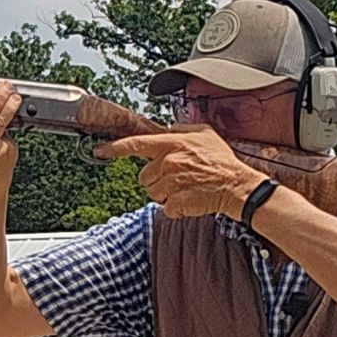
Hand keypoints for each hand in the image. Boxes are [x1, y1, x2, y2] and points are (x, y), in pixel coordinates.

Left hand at [95, 124, 267, 218]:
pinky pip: (166, 208)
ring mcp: (171, 184)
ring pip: (153, 193)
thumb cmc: (222, 160)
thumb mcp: (204, 133)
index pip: (136, 144)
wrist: (237, 186)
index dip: (115, 148)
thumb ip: (182, 128)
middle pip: (144, 176)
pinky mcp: (176, 203)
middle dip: (157, 179)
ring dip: (165, 193)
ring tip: (186, 187)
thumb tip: (168, 129)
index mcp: (172, 143)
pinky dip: (175, 207)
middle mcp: (168, 162)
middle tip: (178, 177)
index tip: (100, 151)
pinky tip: (190, 199)